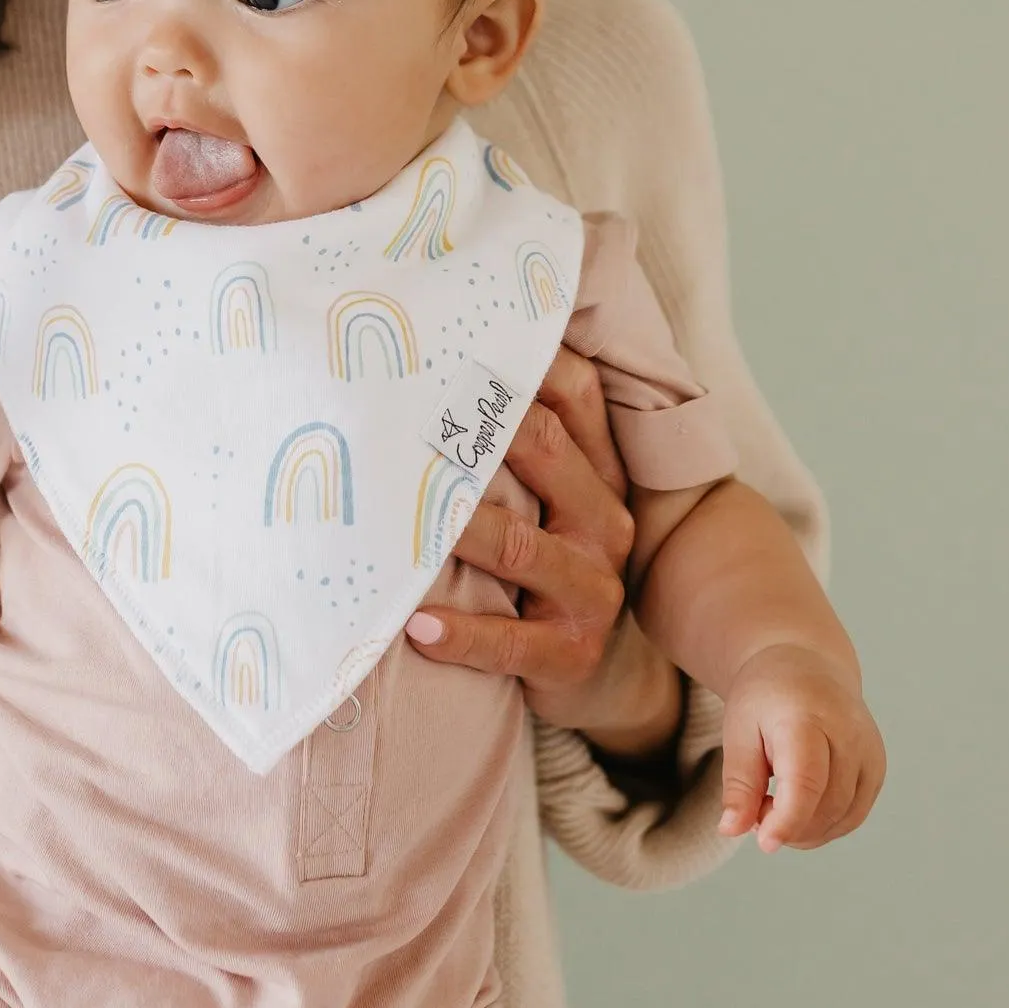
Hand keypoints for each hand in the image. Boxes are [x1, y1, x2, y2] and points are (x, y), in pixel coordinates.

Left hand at [404, 346, 679, 743]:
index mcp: (599, 474)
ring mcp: (592, 590)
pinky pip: (510, 642)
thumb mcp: (543, 499)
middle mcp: (605, 523)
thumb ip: (512, 441)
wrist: (575, 671)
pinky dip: (462, 634)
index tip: (460, 336)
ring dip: (459, 528)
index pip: (576, 395)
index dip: (529, 361)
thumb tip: (435, 352)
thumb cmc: (536, 565)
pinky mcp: (569, 654)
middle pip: (544, 451)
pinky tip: (417, 624)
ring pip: (519, 545)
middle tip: (408, 405)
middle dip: (479, 425)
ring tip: (403, 515)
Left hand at [718, 642, 885, 850]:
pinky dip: (824, 824)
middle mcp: (848, 734)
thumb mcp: (738, 731)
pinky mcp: (876, 768)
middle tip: (756, 810)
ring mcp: (869, 752)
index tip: (763, 842)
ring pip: (842, 818)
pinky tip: (799, 807)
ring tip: (773, 804)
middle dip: (788, 826)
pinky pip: (853, 815)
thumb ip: (738, 783)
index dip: (787, 820)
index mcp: (808, 718)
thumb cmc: (765, 699)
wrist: (805, 666)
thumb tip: (731, 831)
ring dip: (805, 830)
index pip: (806, 781)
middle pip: (826, 806)